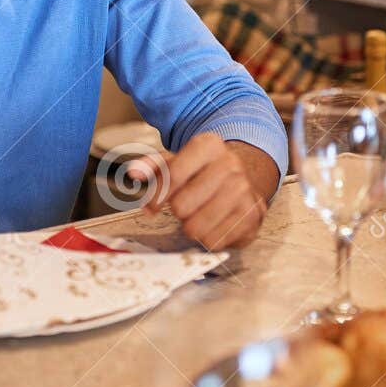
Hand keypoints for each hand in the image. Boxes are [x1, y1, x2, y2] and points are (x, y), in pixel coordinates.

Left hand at [126, 133, 274, 250]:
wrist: (246, 179)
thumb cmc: (203, 173)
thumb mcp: (177, 161)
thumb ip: (152, 166)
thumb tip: (134, 173)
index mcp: (209, 145)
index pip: (172, 175)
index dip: (155, 196)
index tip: (152, 206)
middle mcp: (230, 165)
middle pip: (181, 206)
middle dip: (177, 211)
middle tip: (185, 206)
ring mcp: (244, 191)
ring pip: (195, 227)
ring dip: (191, 227)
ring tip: (199, 215)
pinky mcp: (251, 216)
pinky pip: (213, 241)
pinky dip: (208, 238)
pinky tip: (214, 224)